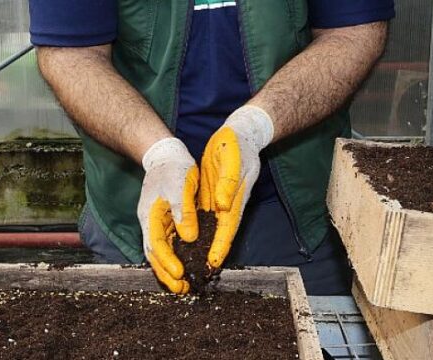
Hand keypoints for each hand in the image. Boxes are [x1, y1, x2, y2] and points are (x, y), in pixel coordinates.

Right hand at [138, 138, 198, 293]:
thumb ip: (183, 212)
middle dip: (167, 274)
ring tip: (182, 286)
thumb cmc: (173, 168)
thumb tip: (189, 237)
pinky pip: (167, 246)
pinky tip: (183, 268)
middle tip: (182, 289)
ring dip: (169, 270)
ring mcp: (156, 224)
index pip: (157, 244)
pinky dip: (173, 260)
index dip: (168, 261)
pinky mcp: (164, 223)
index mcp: (151, 215)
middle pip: (155, 255)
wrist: (166, 155)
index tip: (180, 274)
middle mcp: (150, 223)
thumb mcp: (180, 187)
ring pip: (159, 253)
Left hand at [199, 105, 273, 268]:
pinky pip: (207, 216)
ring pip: (213, 226)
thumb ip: (228, 183)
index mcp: (235, 196)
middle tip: (203, 272)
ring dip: (206, 244)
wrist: (240, 132)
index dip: (221, 245)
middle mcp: (229, 202)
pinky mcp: (215, 194)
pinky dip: (201, 229)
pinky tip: (192, 240)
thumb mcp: (231, 159)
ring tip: (195, 263)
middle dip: (213, 252)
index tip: (214, 263)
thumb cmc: (236, 143)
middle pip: (221, 232)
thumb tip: (223, 206)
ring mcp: (223, 199)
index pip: (228, 226)